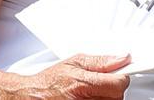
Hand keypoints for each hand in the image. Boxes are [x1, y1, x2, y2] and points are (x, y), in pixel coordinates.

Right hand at [1, 53, 131, 98]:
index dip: (122, 77)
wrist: (31, 97)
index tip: (121, 74)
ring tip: (92, 92)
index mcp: (83, 84)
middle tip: (101, 83)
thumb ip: (101, 60)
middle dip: (112, 88)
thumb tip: (122, 58)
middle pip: (117, 97)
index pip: (118, 83)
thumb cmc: (50, 80)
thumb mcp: (75, 61)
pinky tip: (89, 98)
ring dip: (106, 97)